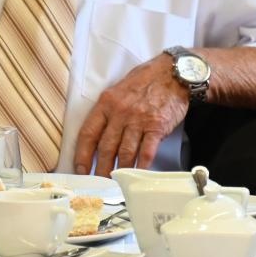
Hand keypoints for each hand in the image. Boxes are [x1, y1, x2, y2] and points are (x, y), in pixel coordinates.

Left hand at [72, 55, 188, 173]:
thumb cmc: (147, 80)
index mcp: (107, 103)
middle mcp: (120, 112)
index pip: (88, 133)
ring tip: (115, 183)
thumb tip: (99, 133)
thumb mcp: (120, 88)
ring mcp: (139, 120)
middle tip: (99, 183)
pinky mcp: (156, 127)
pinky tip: (137, 175)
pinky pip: (146, 152)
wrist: (174, 73)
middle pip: (105, 147)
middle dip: (100, 169)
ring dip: (119, 171)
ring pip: (124, 152)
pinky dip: (141, 166)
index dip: (82, 154)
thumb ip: (108, 109)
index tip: (81, 169)